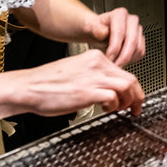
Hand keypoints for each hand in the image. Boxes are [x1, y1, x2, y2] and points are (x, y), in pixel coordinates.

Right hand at [14, 51, 143, 116]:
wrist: (28, 87)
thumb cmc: (47, 83)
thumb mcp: (76, 71)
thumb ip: (94, 76)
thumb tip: (108, 89)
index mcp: (94, 57)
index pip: (123, 71)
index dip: (131, 87)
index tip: (132, 97)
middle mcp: (97, 64)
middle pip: (131, 78)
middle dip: (137, 96)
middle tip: (136, 108)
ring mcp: (94, 77)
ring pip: (127, 86)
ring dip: (128, 101)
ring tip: (121, 109)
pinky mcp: (88, 91)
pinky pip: (114, 97)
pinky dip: (114, 106)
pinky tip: (106, 109)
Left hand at [85, 7, 144, 66]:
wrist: (99, 33)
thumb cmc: (95, 29)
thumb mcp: (91, 28)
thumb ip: (96, 29)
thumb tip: (104, 32)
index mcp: (120, 14)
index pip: (120, 33)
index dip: (115, 48)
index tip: (109, 58)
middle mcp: (132, 20)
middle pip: (132, 41)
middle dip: (122, 57)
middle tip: (114, 66)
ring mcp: (138, 30)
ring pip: (138, 49)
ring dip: (127, 60)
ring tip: (115, 64)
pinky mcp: (141, 40)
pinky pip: (140, 53)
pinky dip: (131, 60)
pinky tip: (121, 61)